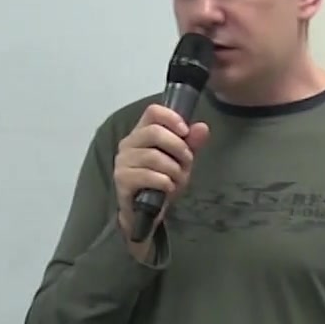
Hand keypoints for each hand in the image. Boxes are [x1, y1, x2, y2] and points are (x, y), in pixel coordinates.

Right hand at [114, 104, 210, 245]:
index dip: (172, 118)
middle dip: (178, 147)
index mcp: (142, 132)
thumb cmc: (161, 182)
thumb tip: (203, 127)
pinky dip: (165, 182)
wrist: (145, 211)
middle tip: (187, 161)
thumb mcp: (181, 161)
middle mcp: (128, 143)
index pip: (153, 111)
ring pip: (153, 156)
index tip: (185, 132)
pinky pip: (148, 176)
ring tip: (177, 179)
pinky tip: (168, 188)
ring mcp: (123, 161)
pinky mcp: (122, 179)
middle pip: (154, 132)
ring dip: (173, 169)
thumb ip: (191, 143)